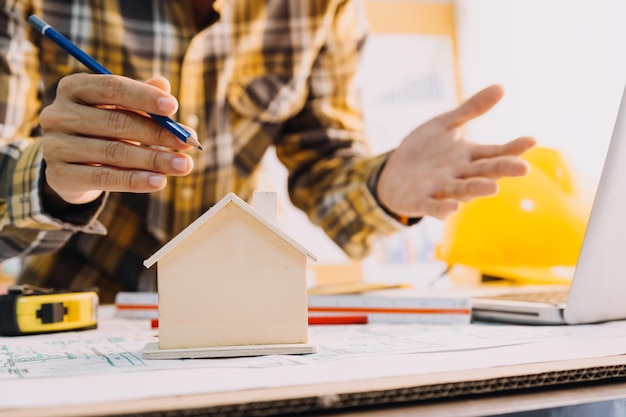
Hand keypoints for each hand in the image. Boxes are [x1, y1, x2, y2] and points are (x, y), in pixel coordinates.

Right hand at [39, 74, 195, 204]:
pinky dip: (135, 181)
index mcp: (73, 88)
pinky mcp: (59, 175)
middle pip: (116, 122)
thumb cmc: (103, 129)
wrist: (71, 166)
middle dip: (158, 133)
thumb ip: (142, 98)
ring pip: (114, 152)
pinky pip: (104, 178)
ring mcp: (55, 145)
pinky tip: (160, 182)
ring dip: (154, 160)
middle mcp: (58, 114)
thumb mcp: (121, 110)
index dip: (144, 96)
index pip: (111, 87)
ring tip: (183, 165)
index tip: (174, 106)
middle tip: (188, 143)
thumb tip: (164, 85)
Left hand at [376, 84, 535, 219]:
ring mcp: (441, 190)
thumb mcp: (445, 124)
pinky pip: (433, 206)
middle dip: (502, 170)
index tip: (532, 140)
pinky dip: (443, 208)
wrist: (392, 172)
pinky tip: (454, 207)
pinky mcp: (421, 201)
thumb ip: (471, 109)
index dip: (513, 148)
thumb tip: (502, 86)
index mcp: (469, 156)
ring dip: (477, 189)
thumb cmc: (423, 150)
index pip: (496, 152)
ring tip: (493, 188)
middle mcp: (460, 175)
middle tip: (523, 169)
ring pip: (463, 190)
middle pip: (484, 172)